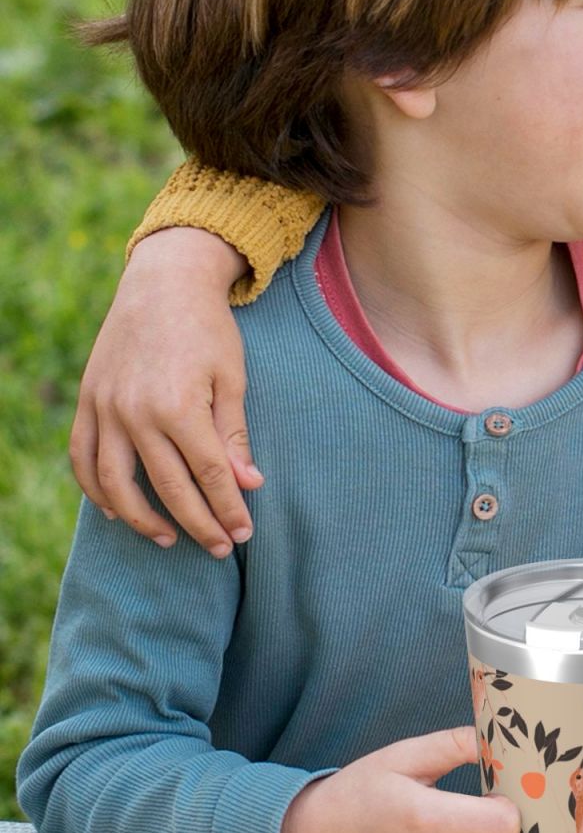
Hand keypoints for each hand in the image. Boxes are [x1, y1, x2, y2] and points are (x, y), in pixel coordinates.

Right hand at [70, 227, 257, 556]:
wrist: (162, 284)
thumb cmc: (208, 330)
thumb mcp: (232, 378)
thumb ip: (234, 434)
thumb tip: (248, 485)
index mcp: (181, 407)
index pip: (209, 476)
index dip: (228, 510)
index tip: (243, 534)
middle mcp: (137, 413)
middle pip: (168, 488)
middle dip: (198, 524)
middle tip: (220, 548)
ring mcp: (106, 409)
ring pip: (116, 484)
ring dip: (142, 519)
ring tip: (169, 538)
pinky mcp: (88, 401)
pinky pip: (84, 458)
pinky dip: (96, 490)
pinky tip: (118, 511)